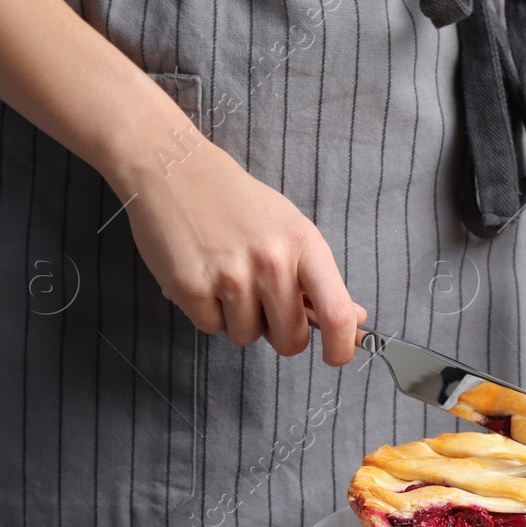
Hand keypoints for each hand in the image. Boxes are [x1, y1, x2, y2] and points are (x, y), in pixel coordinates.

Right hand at [117, 138, 366, 364]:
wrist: (171, 170)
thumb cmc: (236, 202)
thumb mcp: (289, 227)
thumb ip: (319, 277)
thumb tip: (354, 318)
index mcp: (303, 244)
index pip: (336, 313)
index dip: (341, 347)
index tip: (335, 357)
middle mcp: (271, 261)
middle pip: (289, 339)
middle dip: (278, 332)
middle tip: (261, 301)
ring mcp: (230, 275)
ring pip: (247, 337)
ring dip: (237, 318)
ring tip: (225, 276)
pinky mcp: (191, 287)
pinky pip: (211, 328)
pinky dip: (206, 311)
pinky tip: (202, 275)